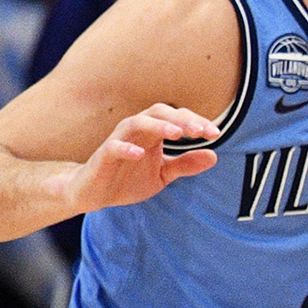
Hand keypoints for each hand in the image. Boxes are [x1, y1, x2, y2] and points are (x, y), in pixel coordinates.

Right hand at [64, 104, 220, 215]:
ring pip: (137, 123)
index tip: (215, 133)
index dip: (196, 122)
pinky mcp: (103, 155)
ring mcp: (119, 141)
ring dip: (158, 125)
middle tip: (200, 131)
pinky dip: (126, 148)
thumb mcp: (162, 175)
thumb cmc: (127, 179)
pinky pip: (113, 146)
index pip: (177, 119)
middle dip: (181, 119)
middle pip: (159, 113)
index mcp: (153, 133)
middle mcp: (137, 131)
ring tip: (176, 134)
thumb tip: (214, 156)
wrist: (93, 194)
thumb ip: (185, 165)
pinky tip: (140, 154)